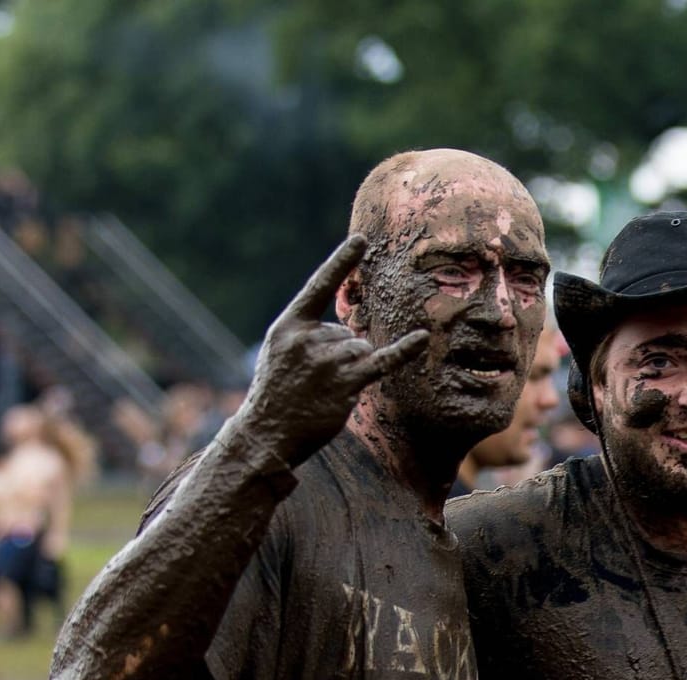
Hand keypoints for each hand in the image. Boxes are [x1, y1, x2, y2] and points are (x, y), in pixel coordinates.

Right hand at [239, 235, 429, 464]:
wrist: (266, 433)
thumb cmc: (277, 392)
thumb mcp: (282, 352)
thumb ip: (310, 334)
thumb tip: (350, 333)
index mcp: (289, 326)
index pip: (319, 286)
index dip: (341, 263)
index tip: (361, 239)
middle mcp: (308, 339)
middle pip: (348, 333)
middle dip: (341, 356)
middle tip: (315, 382)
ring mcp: (327, 362)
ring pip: (362, 350)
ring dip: (353, 370)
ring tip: (326, 390)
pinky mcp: (345, 384)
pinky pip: (381, 362)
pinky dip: (402, 351)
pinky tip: (421, 339)